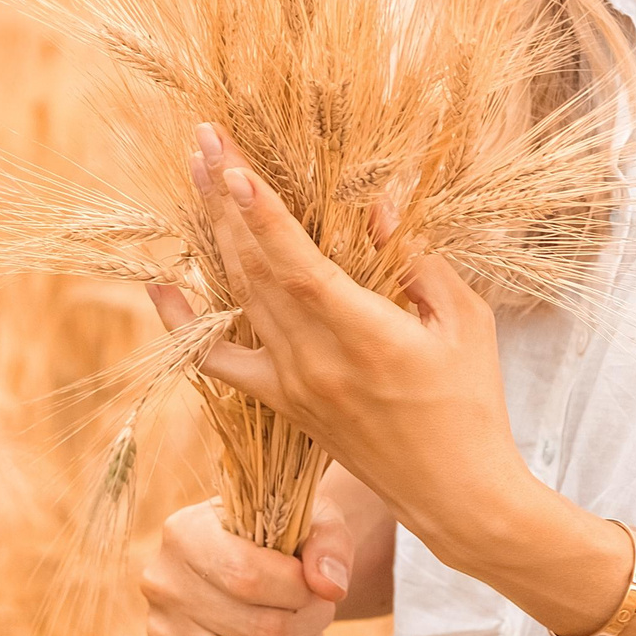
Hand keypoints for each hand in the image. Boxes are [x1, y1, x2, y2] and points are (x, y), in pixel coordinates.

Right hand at [138, 494, 355, 635]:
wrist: (243, 561)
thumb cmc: (279, 537)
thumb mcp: (309, 519)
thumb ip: (327, 543)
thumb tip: (330, 587)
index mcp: (186, 533)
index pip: (249, 577)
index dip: (300, 591)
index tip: (321, 587)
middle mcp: (163, 583)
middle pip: (260, 628)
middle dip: (310, 624)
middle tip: (323, 611)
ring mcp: (161, 633)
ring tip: (311, 634)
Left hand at [158, 122, 532, 556]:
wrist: (455, 496)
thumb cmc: (473, 402)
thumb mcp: (465, 321)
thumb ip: (416, 261)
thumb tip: (375, 207)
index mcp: (366, 337)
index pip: (298, 266)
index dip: (262, 215)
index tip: (233, 166)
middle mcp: (315, 362)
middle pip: (255, 269)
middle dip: (225, 200)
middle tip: (204, 139)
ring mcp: (292, 385)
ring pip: (238, 298)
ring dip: (212, 234)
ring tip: (194, 176)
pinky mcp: (283, 404)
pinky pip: (220, 361)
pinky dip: (186, 323)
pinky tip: (162, 283)